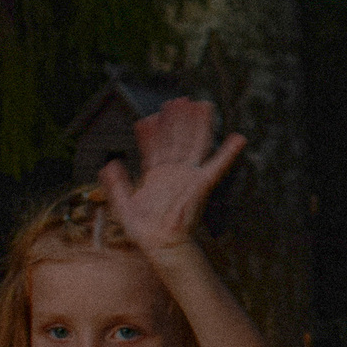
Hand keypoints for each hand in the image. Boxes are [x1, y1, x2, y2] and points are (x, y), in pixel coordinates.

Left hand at [96, 97, 245, 254]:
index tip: (150, 117)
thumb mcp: (123, 205)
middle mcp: (174, 173)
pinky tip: (237, 138)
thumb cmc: (146, 231)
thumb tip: (110, 163)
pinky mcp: (201, 184)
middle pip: (177, 139)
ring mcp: (188, 176)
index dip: (152, 132)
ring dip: (199, 125)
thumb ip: (116, 184)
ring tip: (204, 106)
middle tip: (180, 100)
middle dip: (178, 119)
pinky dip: (227, 152)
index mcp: (156, 176)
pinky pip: (216, 165)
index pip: (155, 147)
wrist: (162, 245)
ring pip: (194, 144)